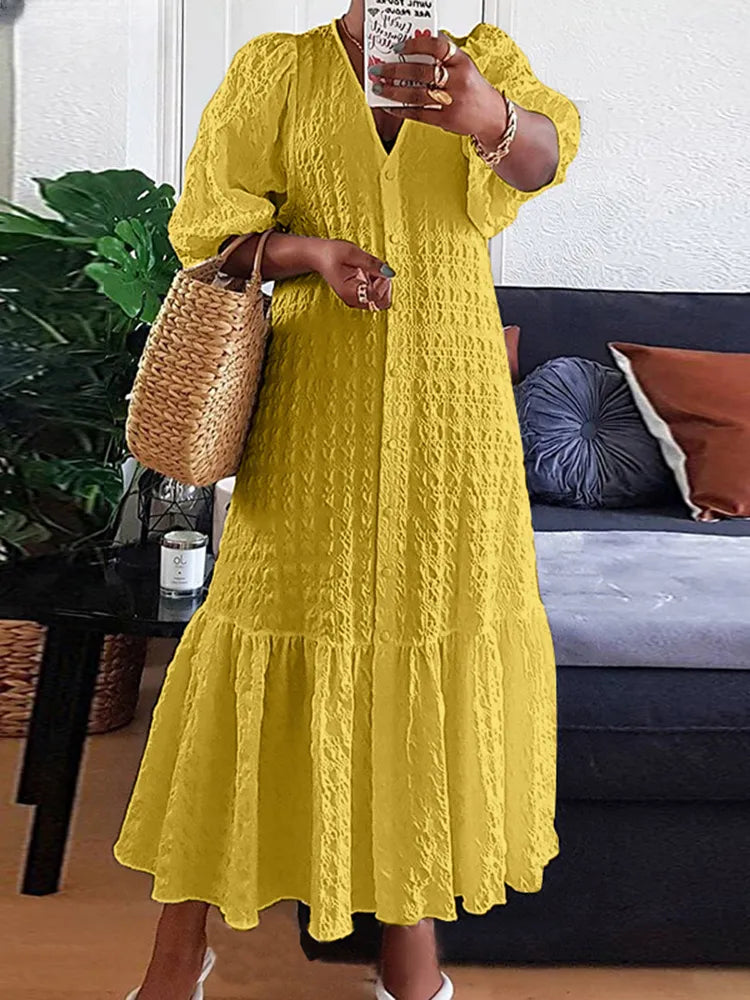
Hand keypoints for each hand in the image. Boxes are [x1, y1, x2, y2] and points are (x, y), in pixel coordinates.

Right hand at [310, 238, 394, 310]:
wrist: (319, 256)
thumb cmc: (331, 254)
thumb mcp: (352, 253)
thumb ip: (372, 263)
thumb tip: (390, 272)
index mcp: (349, 292)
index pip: (376, 296)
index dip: (383, 283)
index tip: (380, 270)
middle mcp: (353, 300)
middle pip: (381, 303)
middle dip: (385, 286)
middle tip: (378, 271)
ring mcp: (356, 300)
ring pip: (380, 301)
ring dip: (382, 285)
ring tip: (372, 271)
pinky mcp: (359, 296)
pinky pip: (375, 296)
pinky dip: (378, 285)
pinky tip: (370, 274)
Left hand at [369, 32, 507, 146]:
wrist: (492, 116)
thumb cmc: (473, 89)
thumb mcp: (464, 66)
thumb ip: (444, 57)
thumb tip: (414, 47)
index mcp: (462, 61)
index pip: (437, 46)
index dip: (415, 44)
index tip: (398, 47)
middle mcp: (459, 80)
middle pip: (422, 71)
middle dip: (395, 70)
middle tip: (378, 69)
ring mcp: (453, 101)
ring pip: (417, 94)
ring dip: (394, 91)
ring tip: (379, 87)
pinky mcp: (447, 120)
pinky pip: (420, 114)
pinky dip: (402, 110)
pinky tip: (390, 106)